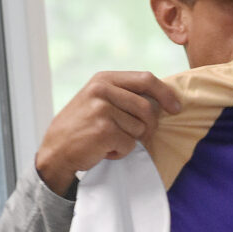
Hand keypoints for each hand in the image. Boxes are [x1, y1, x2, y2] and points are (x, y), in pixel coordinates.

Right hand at [35, 71, 180, 194]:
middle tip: (136, 136)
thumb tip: (164, 102)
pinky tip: (103, 149)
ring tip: (109, 140)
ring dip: (130, 141)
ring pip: (140, 129)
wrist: (56, 150)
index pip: (146, 79)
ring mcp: (102, 110)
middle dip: (149, 127)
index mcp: (104, 79)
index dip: (166, 94)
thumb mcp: (99, 100)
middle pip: (148, 109)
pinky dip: (120, 152)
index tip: (176, 108)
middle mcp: (102, 90)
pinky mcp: (104, 130)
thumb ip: (125, 95)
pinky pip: (129, 145)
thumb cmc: (83, 127)